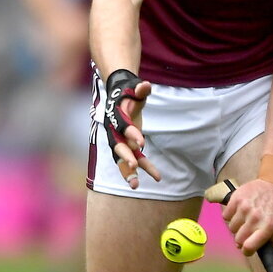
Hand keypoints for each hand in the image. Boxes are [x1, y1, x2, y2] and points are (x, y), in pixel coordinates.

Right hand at [103, 69, 160, 188]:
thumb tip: (145, 85)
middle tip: (134, 167)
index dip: (131, 134)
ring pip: (122, 160)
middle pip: (117, 147)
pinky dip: (147, 168)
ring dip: (129, 173)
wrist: (119, 95)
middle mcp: (114, 132)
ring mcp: (120, 142)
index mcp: (116, 117)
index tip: (142, 143)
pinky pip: (136, 159)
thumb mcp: (134, 88)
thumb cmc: (129, 92)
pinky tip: (158, 177)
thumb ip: (140, 89)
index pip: (122, 127)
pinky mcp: (129, 147)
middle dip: (125, 158)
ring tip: (136, 186)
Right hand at [221, 178, 272, 255]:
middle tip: (247, 233)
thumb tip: (258, 250)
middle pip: (238, 239)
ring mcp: (244, 207)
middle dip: (242, 239)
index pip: (248, 247)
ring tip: (244, 220)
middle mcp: (255, 217)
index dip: (246, 251)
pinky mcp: (236, 198)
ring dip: (237, 227)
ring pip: (231, 228)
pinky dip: (230, 216)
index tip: (247, 249)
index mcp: (268, 226)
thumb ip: (272, 240)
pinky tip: (239, 213)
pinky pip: (225, 216)